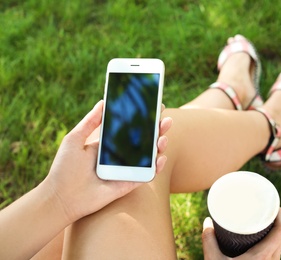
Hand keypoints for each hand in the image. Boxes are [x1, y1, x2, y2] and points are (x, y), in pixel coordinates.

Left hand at [41, 100, 172, 222]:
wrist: (61, 197)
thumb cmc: (64, 168)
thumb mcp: (75, 139)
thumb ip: (90, 121)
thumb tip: (103, 102)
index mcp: (108, 143)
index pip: (131, 128)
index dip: (144, 118)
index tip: (155, 107)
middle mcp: (120, 155)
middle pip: (144, 140)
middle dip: (158, 130)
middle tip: (166, 120)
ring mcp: (126, 170)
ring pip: (149, 156)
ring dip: (160, 146)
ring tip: (163, 138)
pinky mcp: (129, 183)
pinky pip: (147, 174)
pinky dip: (157, 167)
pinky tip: (161, 158)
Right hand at [202, 208, 280, 259]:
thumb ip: (209, 240)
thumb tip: (207, 222)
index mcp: (263, 257)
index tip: (274, 204)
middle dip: (277, 220)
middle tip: (266, 209)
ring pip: (280, 246)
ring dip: (275, 232)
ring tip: (264, 222)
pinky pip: (276, 253)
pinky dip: (272, 243)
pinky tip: (262, 240)